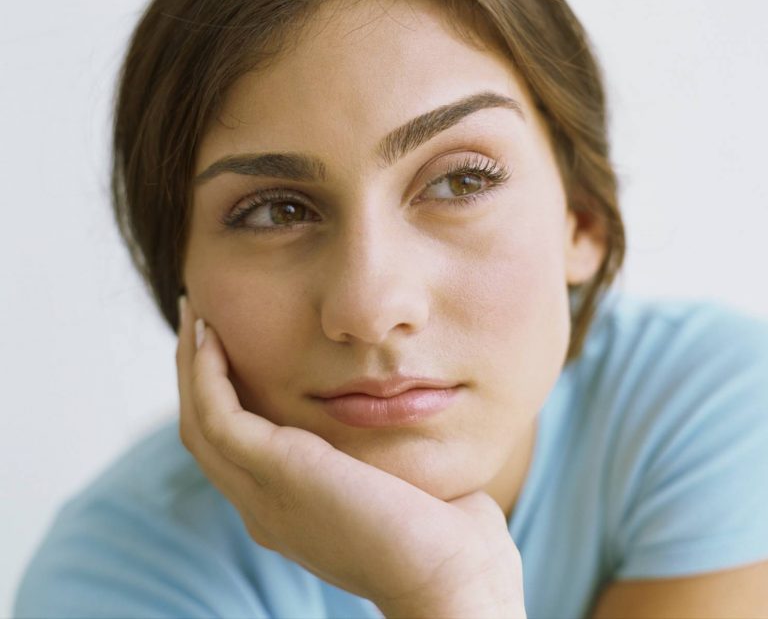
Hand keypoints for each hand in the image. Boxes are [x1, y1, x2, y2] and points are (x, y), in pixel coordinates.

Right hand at [176, 296, 525, 617]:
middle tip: (197, 320)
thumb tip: (415, 414)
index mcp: (292, 513)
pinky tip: (212, 339)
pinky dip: (206, 376)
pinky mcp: (275, 473)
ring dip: (191, 367)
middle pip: (206, 433)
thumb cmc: (451, 536)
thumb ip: (393, 456)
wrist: (452, 575)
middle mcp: (266, 508)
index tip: (232, 348)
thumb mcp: (405, 487)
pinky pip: (217, 416)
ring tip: (195, 316)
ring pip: (200, 422)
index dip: (226, 398)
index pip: (238, 450)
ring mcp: (264, 496)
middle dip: (196, 374)